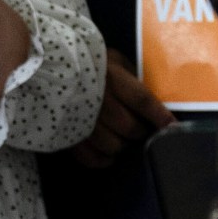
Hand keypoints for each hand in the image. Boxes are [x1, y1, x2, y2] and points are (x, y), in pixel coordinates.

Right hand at [71, 48, 176, 168]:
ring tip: (122, 138)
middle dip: (140, 131)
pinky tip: (108, 154)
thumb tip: (150, 92)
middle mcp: (98, 101)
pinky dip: (103, 160)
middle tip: (140, 128)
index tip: (173, 126)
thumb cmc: (86, 61)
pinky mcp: (67, 135)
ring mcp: (81, 120)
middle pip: (129, 127)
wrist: (44, 66)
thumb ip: (130, 74)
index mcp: (111, 79)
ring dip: (122, 145)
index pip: (142, 101)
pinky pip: (91, 158)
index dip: (159, 116)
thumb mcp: (112, 59)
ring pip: (113, 146)